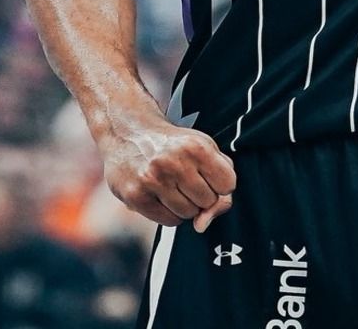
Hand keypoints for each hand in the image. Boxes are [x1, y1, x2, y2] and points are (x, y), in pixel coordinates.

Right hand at [98, 116, 237, 230]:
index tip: (208, 173)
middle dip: (201, 194)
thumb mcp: (204, 149)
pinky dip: (169, 212)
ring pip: (189, 215)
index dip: (220, 183)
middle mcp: (175, 162)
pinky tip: (160, 194)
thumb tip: (202, 225)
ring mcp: (152, 180)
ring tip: (172, 184)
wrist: (128, 132)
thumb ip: (221, 183)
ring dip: (185, 205)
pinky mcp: (135, 196)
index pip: (228, 185)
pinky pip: (168, 221)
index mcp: (197, 147)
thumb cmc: (174, 145)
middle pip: (208, 202)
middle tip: (186, 178)